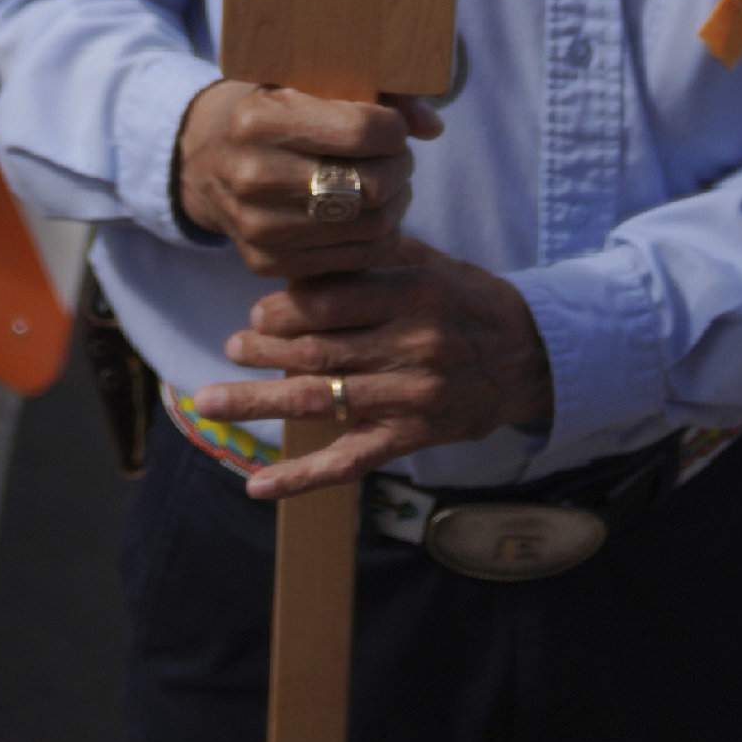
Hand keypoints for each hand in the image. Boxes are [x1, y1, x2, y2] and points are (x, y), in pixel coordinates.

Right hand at [175, 79, 444, 278]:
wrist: (205, 161)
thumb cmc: (272, 112)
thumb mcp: (307, 82)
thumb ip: (377, 94)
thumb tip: (433, 127)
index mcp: (259, 120)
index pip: (362, 132)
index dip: (394, 130)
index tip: (391, 127)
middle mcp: (253, 177)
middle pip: (370, 185)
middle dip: (400, 167)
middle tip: (395, 157)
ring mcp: (257, 227)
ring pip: (370, 226)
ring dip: (395, 202)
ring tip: (386, 182)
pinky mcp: (266, 264)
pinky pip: (356, 258)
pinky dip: (378, 235)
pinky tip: (369, 212)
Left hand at [192, 244, 555, 498]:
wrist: (530, 355)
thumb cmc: (468, 301)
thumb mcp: (431, 263)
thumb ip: (374, 257)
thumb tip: (304, 257)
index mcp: (414, 294)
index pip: (331, 301)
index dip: (285, 310)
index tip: (258, 313)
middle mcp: (412, 346)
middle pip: (318, 352)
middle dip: (263, 352)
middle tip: (233, 347)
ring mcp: (411, 398)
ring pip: (321, 402)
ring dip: (259, 401)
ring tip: (211, 400)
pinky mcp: (412, 438)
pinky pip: (349, 462)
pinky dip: (300, 477)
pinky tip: (257, 485)